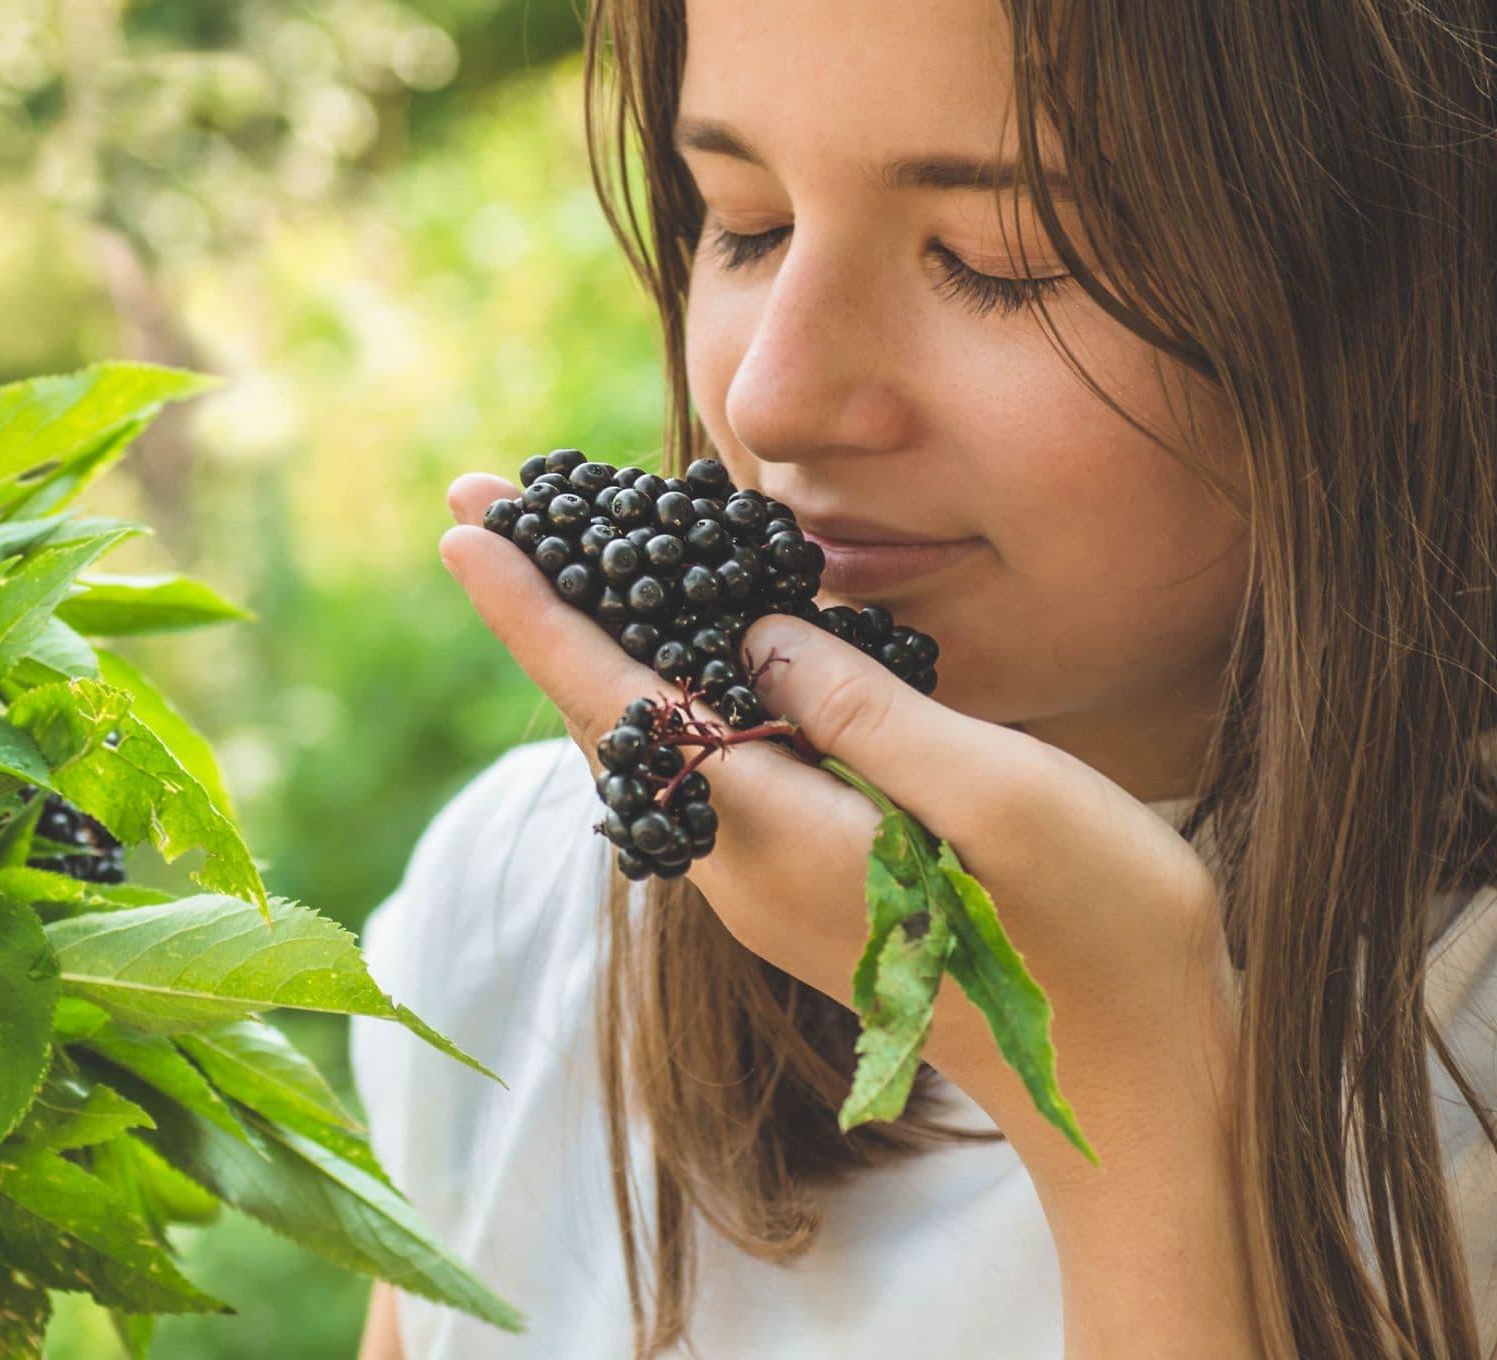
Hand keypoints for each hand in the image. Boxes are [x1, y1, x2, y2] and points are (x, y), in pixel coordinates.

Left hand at [441, 474, 1240, 1183]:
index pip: (619, 703)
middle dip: (542, 606)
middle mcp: (740, 870)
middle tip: (480, 505)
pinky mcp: (801, 893)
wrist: (1131, 1090)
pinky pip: (703, 771)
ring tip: (552, 552)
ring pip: (651, 747)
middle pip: (609, 720)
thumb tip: (748, 636)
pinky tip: (671, 645)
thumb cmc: (1096, 934)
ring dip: (596, 644)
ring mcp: (764, 890)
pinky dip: (667, 690)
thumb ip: (866, 708)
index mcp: (778, 836)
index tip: (464, 526)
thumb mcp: (999, 792)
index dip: (538, 611)